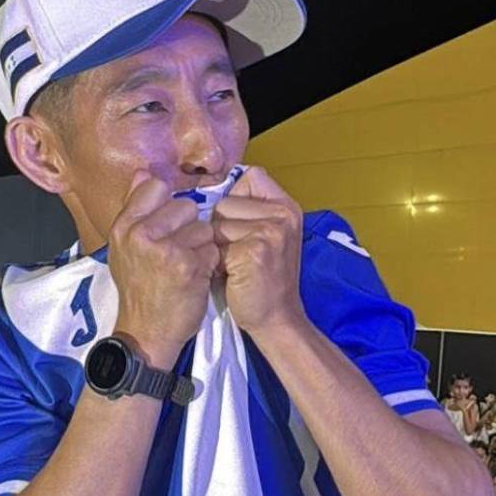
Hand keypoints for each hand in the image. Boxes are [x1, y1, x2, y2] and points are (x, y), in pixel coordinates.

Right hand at [108, 172, 220, 366]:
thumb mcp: (125, 248)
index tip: (170, 226)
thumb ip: (135, 209)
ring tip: (186, 268)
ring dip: (202, 248)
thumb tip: (143, 172)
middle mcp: (141, 234)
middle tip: (178, 254)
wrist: (146, 332)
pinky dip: (209, 265)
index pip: (156, 186)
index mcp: (124, 226)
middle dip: (189, 228)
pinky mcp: (187, 266)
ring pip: (203, 228)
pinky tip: (195, 279)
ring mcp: (164, 249)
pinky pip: (212, 249)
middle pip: (186, 206)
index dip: (170, 205)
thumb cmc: (140, 290)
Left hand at [211, 168, 304, 338]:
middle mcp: (284, 214)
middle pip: (226, 201)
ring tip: (235, 265)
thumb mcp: (265, 236)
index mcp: (287, 206)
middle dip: (222, 227)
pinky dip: (217, 262)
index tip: (239, 224)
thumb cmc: (263, 280)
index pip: (250, 177)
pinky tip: (232, 276)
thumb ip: (249, 211)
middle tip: (239, 254)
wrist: (276, 319)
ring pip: (218, 223)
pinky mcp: (255, 249)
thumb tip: (208, 190)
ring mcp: (271, 230)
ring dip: (218, 246)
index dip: (236, 198)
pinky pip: (216, 244)